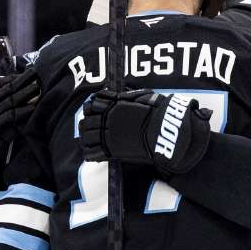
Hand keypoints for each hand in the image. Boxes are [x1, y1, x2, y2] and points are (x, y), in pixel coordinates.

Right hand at [0, 69, 40, 194]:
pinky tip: (32, 107)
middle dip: (20, 81)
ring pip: (9, 101)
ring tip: (38, 87)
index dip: (9, 80)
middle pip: (4, 90)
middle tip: (34, 74)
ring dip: (25, 93)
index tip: (20, 76)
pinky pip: (11, 117)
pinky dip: (22, 111)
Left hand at [78, 89, 212, 174]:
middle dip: (86, 124)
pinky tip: (90, 155)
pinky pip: (94, 153)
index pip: (93, 105)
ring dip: (86, 138)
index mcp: (114, 106)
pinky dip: (90, 154)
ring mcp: (109, 136)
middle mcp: (108, 120)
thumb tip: (120, 95)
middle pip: (87, 122)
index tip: (90, 110)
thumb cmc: (158, 114)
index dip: (90, 108)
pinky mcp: (113, 151)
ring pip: (87, 137)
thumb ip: (129, 97)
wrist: (164, 132)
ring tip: (86, 141)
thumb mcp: (144, 97)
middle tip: (86, 127)